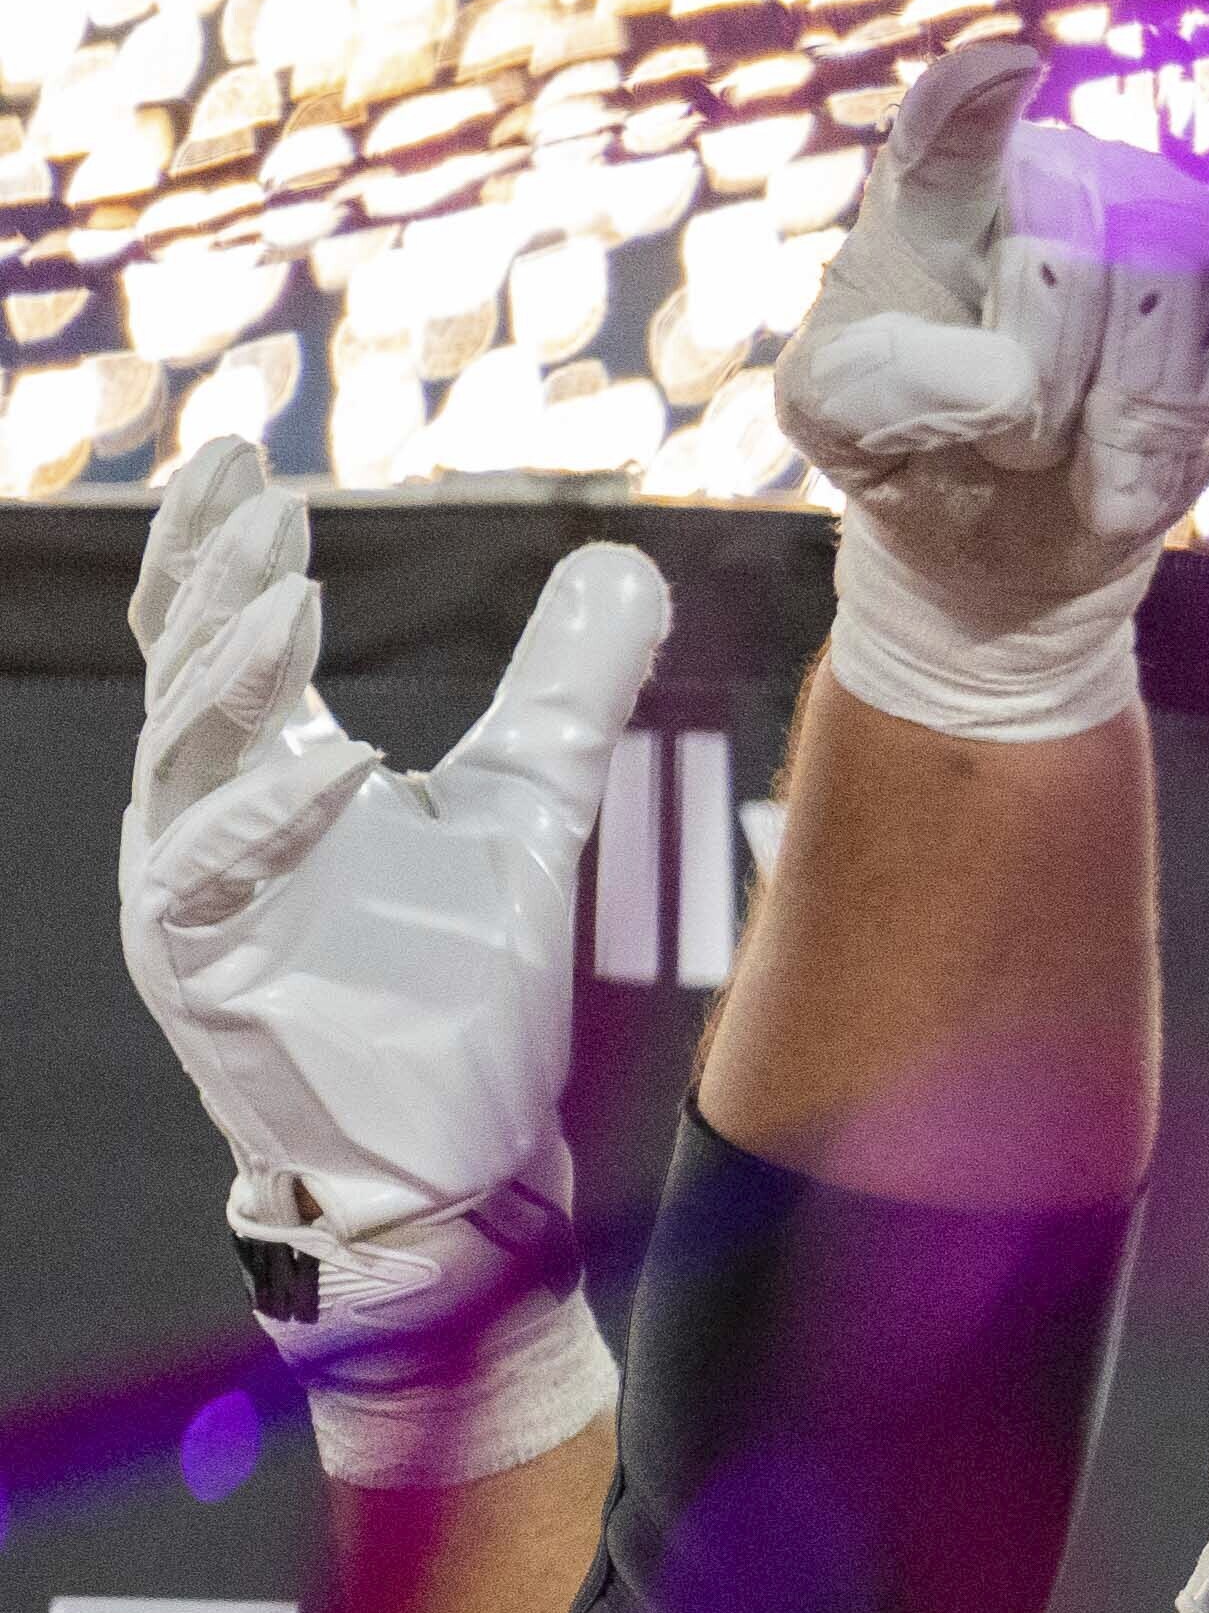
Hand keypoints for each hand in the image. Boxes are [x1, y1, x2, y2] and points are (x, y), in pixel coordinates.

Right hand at [119, 432, 654, 1256]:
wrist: (452, 1153)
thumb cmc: (462, 990)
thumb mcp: (528, 806)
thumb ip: (564, 689)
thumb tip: (620, 564)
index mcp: (257, 771)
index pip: (210, 632)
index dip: (215, 545)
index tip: (246, 459)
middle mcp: (203, 817)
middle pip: (184, 668)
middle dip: (212, 577)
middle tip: (252, 492)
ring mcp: (188, 892)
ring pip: (183, 751)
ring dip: (232, 669)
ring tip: (286, 588)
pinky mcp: (202, 966)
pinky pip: (219, 873)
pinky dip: (275, 812)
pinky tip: (338, 761)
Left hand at [774, 42, 1208, 737]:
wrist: (1006, 531)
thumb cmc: (911, 448)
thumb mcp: (841, 424)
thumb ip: (880, 384)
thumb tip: (1008, 377)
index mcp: (933, 192)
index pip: (950, 136)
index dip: (980, 109)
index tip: (1009, 74)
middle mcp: (1055, 173)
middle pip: (1083, 250)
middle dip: (1055, 380)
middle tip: (1014, 443)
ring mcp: (1161, 213)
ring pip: (1173, 286)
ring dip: (1126, 412)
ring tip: (1076, 452)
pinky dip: (1193, 425)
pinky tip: (1138, 459)